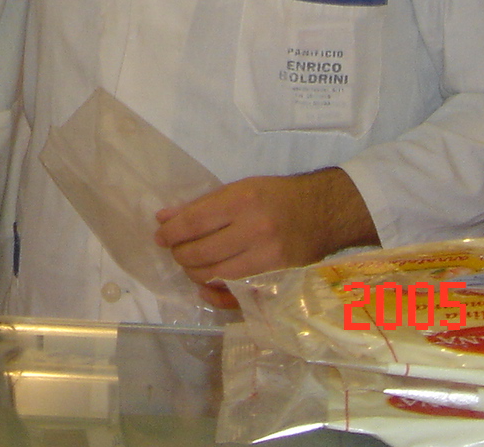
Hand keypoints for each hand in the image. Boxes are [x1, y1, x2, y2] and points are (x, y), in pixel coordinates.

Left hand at [154, 169, 376, 287]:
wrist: (323, 212)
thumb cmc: (277, 196)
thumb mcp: (240, 188)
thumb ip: (202, 205)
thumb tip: (164, 219)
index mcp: (243, 202)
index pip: (195, 222)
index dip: (172, 232)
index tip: (160, 236)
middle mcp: (255, 231)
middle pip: (202, 253)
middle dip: (180, 254)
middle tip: (175, 250)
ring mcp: (267, 259)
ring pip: (215, 276)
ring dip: (194, 273)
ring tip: (190, 264)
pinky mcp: (276, 280)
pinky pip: (237, 295)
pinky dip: (215, 294)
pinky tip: (206, 285)